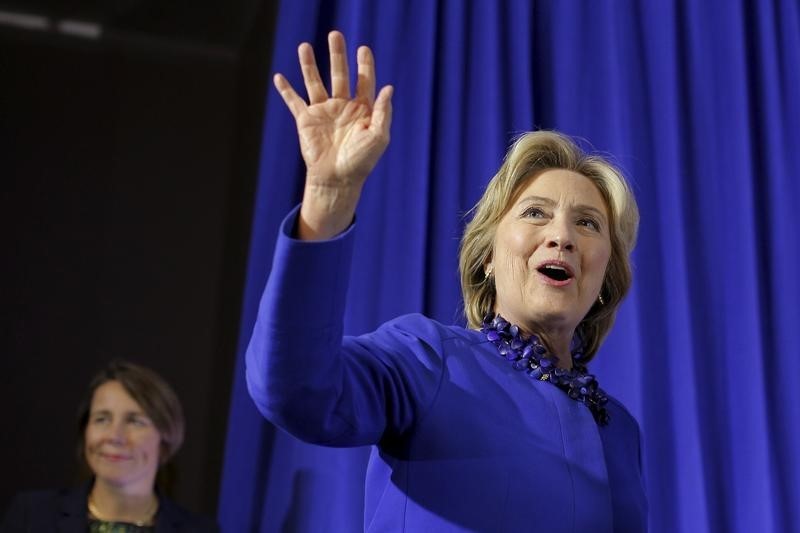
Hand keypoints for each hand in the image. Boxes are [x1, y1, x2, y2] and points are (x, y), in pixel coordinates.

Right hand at [274, 31, 393, 238]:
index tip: (363, 49)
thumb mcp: (379, 137)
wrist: (337, 180)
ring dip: (309, 65)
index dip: (364, 65)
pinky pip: (294, 102)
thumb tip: (388, 87)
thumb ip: (384, 112)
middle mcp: (342, 107)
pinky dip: (286, 90)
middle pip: (339, 74)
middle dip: (338, 55)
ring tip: (304, 46)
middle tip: (335, 35)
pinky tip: (279, 77)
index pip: (364, 81)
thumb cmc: (361, 162)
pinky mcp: (306, 121)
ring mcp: (323, 112)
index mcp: (362, 110)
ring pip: (315, 82)